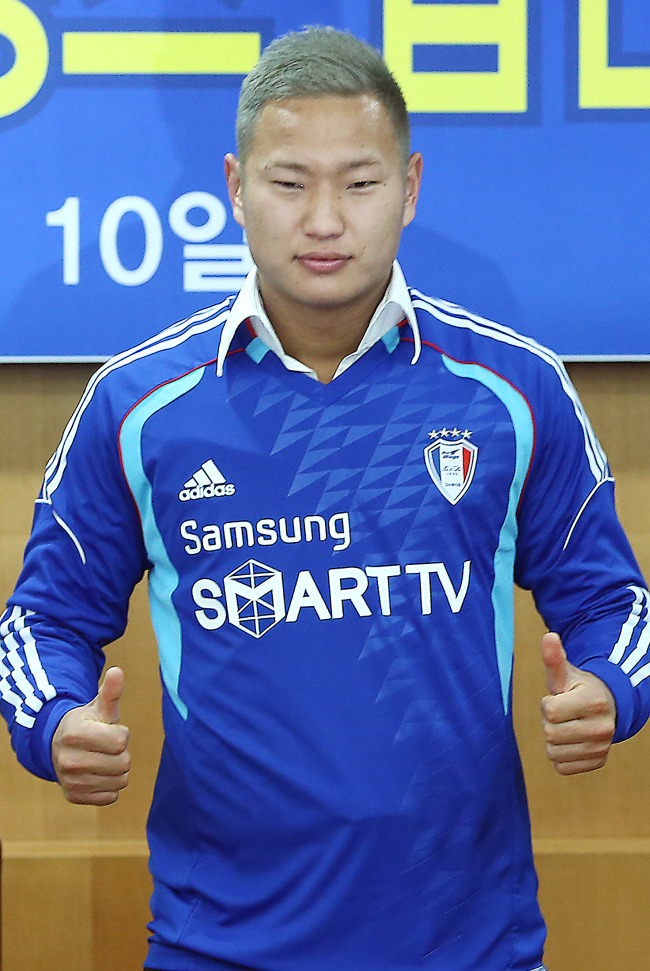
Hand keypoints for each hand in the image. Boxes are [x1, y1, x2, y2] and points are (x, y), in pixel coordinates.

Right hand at [51, 666, 130, 804]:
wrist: (59, 746)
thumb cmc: (86, 724)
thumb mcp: (98, 707)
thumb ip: (111, 692)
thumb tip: (117, 671)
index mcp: (75, 734)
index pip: (121, 741)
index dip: (121, 734)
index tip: (109, 730)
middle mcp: (69, 760)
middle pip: (123, 763)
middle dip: (121, 753)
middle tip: (106, 747)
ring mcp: (70, 781)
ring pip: (120, 781)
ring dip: (117, 770)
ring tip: (102, 759)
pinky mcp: (74, 797)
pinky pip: (111, 797)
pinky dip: (110, 786)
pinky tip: (98, 774)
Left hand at [540, 632, 615, 775]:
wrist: (606, 708)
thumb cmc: (578, 689)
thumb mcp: (565, 674)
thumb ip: (554, 658)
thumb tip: (548, 636)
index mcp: (594, 702)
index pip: (550, 711)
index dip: (548, 704)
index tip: (560, 698)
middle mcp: (602, 728)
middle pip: (550, 734)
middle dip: (550, 722)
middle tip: (563, 714)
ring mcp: (601, 748)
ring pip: (553, 753)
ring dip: (553, 740)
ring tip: (567, 726)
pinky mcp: (597, 762)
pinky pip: (562, 767)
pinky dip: (560, 756)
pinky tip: (571, 741)